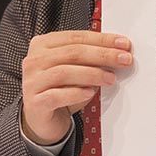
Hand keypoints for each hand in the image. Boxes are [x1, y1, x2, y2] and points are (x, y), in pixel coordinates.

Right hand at [21, 30, 132, 144]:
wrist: (42, 118)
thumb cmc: (60, 90)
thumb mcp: (75, 69)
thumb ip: (89, 58)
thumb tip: (118, 52)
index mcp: (43, 45)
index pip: (75, 37)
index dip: (101, 39)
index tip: (123, 44)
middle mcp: (34, 60)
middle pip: (72, 52)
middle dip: (102, 55)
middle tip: (124, 59)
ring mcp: (32, 81)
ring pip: (64, 72)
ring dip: (93, 74)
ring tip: (111, 78)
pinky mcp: (34, 102)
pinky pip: (57, 95)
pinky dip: (76, 93)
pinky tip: (90, 93)